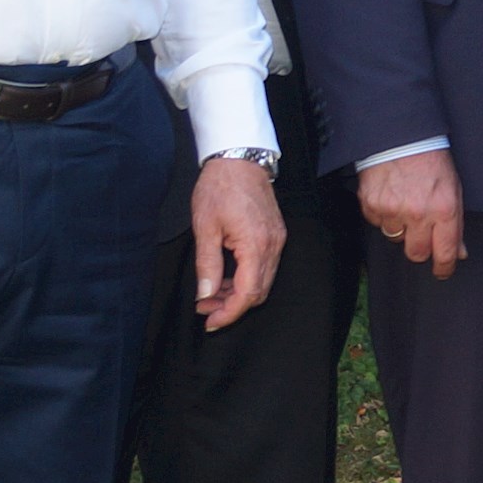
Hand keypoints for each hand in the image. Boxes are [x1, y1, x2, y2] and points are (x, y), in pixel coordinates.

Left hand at [189, 158, 287, 329]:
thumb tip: (205, 295)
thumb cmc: (220, 188)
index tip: (210, 321)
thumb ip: (207, 265)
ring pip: (262, 282)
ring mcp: (277, 241)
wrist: (239, 160)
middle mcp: (273, 247)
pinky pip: (264, 268)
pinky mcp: (275, 236)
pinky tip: (226, 277)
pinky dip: (246, 279)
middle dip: (232, 306)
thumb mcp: (204, 227)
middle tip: (204, 308)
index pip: (248, 294)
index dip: (229, 313)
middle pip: (259, 293)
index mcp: (256, 245)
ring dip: (238, 294)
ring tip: (211, 294)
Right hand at [360, 147, 466, 277]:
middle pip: (417, 253)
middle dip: (421, 248)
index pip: (445, 252)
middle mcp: (419, 213)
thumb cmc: (430, 160)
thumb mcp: (454, 189)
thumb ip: (456, 224)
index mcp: (444, 209)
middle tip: (422, 233)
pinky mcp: (372, 205)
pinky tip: (391, 196)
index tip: (443, 271)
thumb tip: (459, 251)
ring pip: (396, 238)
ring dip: (401, 227)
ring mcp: (393, 210)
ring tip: (406, 203)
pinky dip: (384, 214)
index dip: (444, 267)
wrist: (401, 137)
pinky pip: (378, 223)